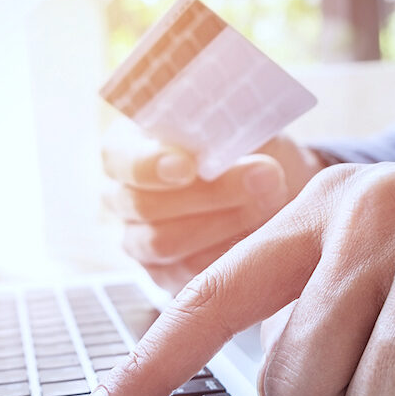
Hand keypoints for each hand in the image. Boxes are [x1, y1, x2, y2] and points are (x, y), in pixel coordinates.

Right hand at [101, 118, 325, 293]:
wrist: (275, 187)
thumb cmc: (248, 145)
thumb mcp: (240, 118)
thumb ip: (224, 118)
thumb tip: (228, 121)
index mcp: (126, 148)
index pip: (119, 158)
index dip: (149, 163)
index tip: (190, 164)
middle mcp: (123, 197)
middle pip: (143, 206)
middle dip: (208, 194)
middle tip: (266, 176)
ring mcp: (141, 241)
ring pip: (165, 243)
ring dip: (224, 222)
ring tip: (273, 201)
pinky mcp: (166, 276)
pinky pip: (187, 275)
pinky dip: (227, 256)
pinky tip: (260, 235)